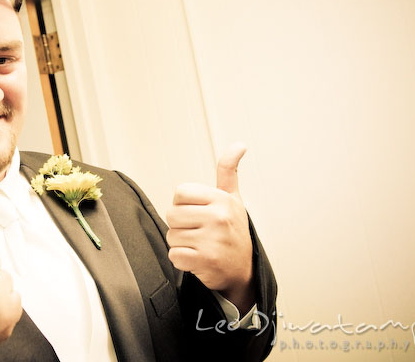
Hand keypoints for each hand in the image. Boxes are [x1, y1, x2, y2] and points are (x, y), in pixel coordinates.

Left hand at [166, 143, 254, 312]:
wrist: (242, 269)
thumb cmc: (233, 230)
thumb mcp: (233, 198)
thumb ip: (228, 171)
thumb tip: (239, 144)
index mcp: (222, 199)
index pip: (180, 192)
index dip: (184, 204)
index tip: (198, 212)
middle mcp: (218, 218)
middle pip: (172, 214)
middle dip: (180, 225)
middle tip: (199, 231)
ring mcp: (212, 240)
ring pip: (171, 236)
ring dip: (181, 243)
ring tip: (199, 244)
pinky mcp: (204, 261)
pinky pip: (174, 255)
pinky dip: (181, 260)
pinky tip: (197, 258)